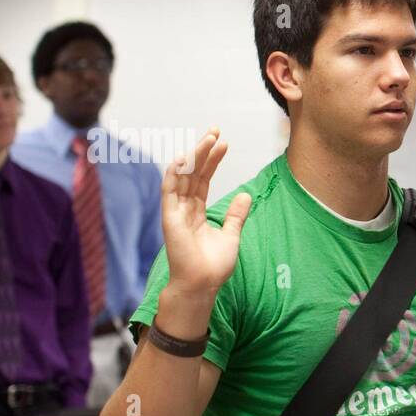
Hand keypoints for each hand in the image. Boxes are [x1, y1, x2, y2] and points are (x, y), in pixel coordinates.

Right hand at [161, 129, 251, 295]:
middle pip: (193, 173)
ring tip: (209, 138)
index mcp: (197, 211)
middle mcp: (184, 208)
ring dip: (194, 156)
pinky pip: (170, 191)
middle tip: (215, 130)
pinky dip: (174, 173)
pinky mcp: (170, 218)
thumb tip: (246, 194)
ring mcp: (176, 212)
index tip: (224, 142)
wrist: (203, 284)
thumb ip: (236, 215)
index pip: (203, 179)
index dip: (213, 160)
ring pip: (183, 177)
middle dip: (204, 151)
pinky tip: (183, 158)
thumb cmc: (214, 265)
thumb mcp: (231, 235)